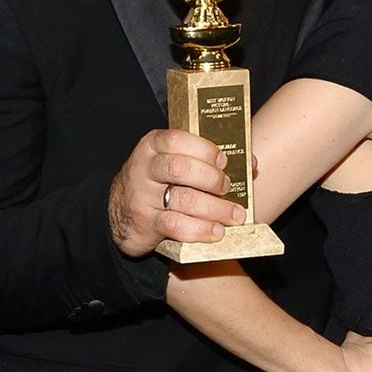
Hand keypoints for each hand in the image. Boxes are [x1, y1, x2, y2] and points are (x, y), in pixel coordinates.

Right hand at [107, 129, 244, 255]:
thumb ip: (204, 158)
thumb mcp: (171, 162)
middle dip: (212, 179)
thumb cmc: (158, 182)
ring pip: (182, 199)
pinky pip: (175, 225)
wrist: (120, 212)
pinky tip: (216, 231)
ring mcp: (142, 196)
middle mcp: (144, 168)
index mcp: (153, 146)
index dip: (205, 150)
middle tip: (227, 188)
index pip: (177, 139)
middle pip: (180, 168)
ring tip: (234, 215)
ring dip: (215, 208)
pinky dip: (200, 229)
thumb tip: (250, 162)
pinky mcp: (145, 222)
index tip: (224, 161)